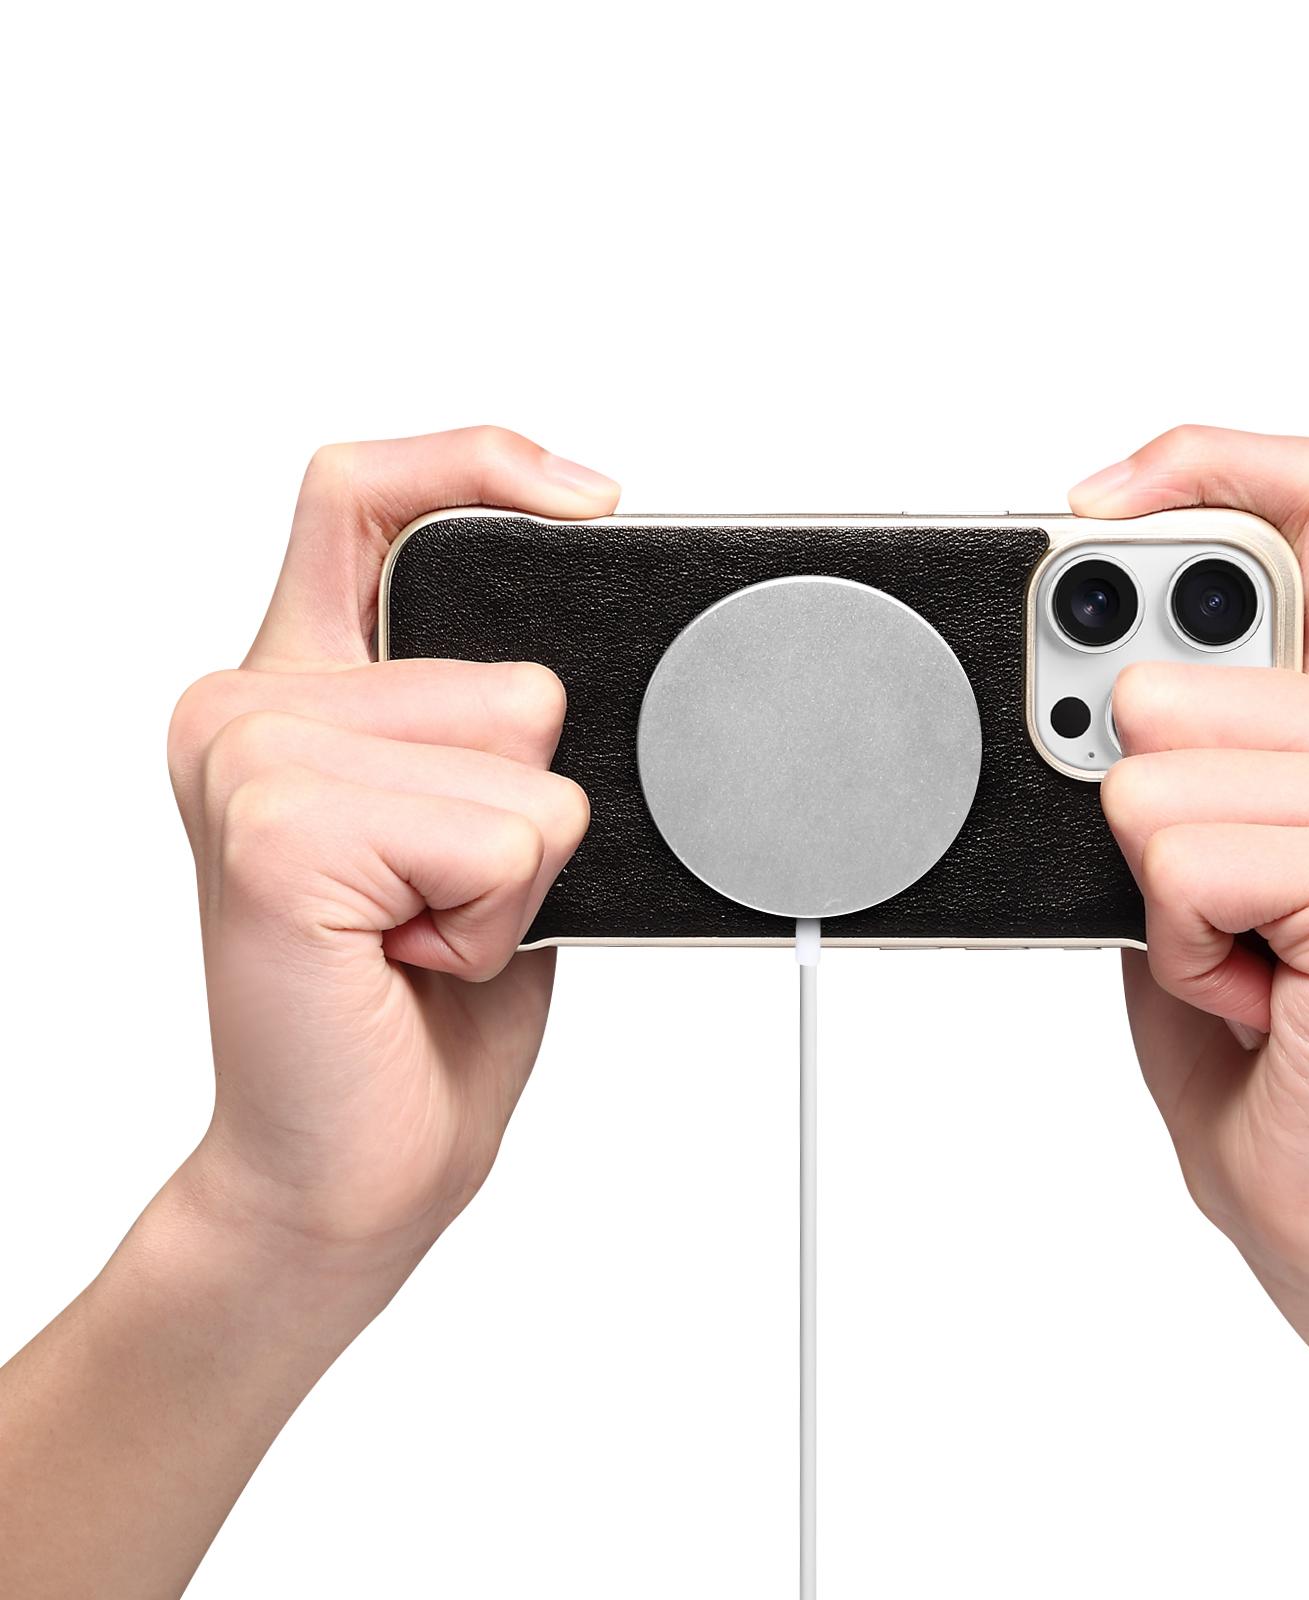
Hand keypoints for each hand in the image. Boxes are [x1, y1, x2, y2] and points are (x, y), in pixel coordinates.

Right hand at [166, 426, 619, 1270]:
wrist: (354, 1159)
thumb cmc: (422, 1003)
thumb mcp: (484, 830)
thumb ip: (500, 724)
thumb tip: (607, 662)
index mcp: (306, 686)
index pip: (366, 496)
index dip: (479, 464)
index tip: (593, 503)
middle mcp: (254, 707)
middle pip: (515, 665)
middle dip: (537, 795)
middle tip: (450, 889)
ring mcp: (248, 757)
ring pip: (524, 746)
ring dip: (519, 870)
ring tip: (428, 928)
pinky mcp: (273, 832)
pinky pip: (503, 830)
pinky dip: (500, 915)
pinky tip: (411, 960)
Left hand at [1074, 426, 1308, 1293]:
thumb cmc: (1251, 1011)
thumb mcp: (1186, 841)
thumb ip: (1168, 734)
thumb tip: (1087, 663)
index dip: (1197, 462)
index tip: (1086, 509)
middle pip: (1162, 673)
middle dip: (1128, 796)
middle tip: (1201, 884)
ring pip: (1148, 772)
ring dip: (1152, 887)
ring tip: (1232, 944)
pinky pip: (1179, 856)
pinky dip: (1174, 940)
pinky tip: (1249, 986)